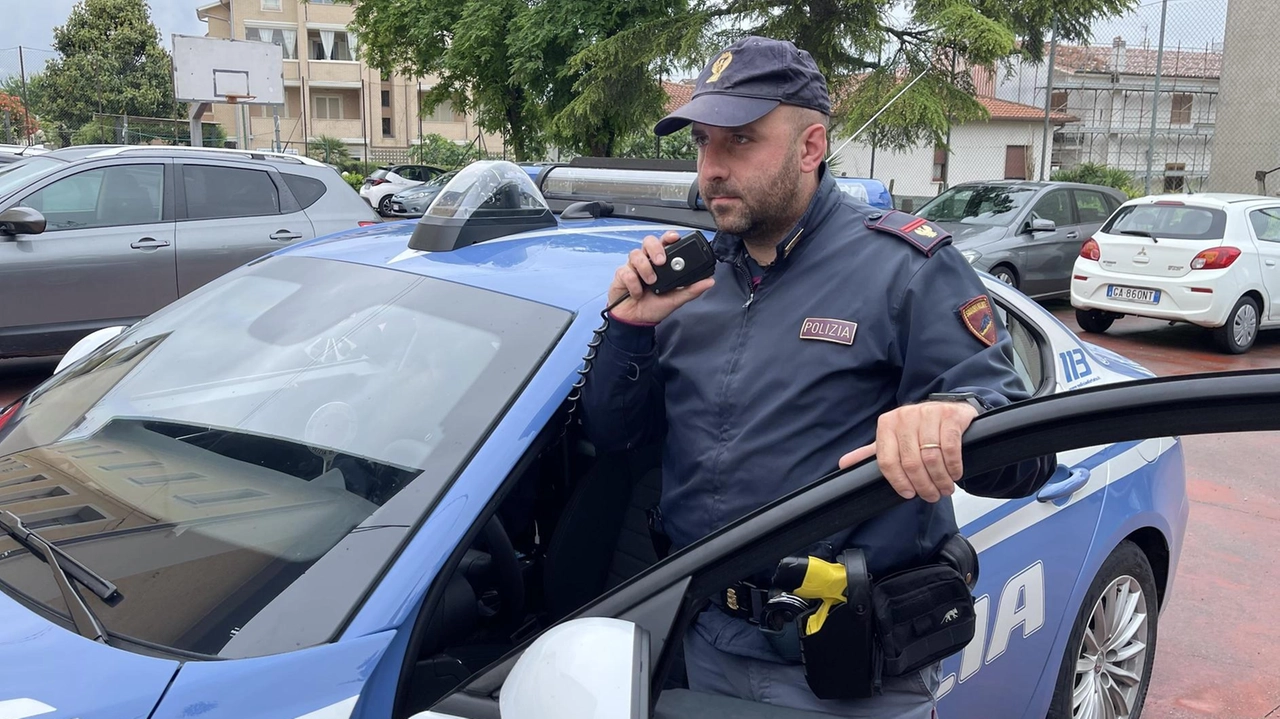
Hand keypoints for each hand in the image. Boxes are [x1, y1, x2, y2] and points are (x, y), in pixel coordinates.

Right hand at [609, 230, 714, 324]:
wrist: (635, 321)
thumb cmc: (654, 307)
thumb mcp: (676, 299)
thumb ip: (692, 290)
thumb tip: (710, 281)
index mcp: (661, 264)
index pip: (665, 243)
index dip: (669, 236)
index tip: (675, 238)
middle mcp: (647, 261)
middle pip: (648, 241)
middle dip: (655, 248)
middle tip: (661, 262)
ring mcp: (633, 267)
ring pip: (636, 254)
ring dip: (645, 268)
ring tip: (650, 283)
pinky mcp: (621, 275)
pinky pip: (626, 272)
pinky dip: (633, 284)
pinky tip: (637, 293)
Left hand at [838, 401, 979, 502]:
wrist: (949, 409)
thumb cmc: (919, 430)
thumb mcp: (893, 440)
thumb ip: (872, 453)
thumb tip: (843, 464)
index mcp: (887, 424)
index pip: (887, 460)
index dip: (897, 482)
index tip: (908, 494)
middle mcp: (904, 416)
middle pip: (910, 462)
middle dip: (923, 485)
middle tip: (932, 495)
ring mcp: (927, 413)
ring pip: (931, 457)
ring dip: (940, 479)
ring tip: (945, 488)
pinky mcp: (949, 415)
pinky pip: (949, 447)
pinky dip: (953, 466)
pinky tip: (955, 474)